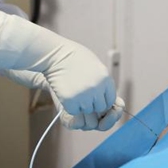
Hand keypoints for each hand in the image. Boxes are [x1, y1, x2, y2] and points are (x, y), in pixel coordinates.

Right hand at [0, 68, 124, 130]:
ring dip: (81, 105)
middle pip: (100, 108)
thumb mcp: (96, 66)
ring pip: (87, 111)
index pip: (110, 100)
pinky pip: (74, 112)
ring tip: (74, 90)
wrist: (55, 55)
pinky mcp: (70, 101)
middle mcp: (96, 88)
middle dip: (93, 104)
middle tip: (83, 94)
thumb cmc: (75, 58)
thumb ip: (104, 83)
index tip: (95, 97)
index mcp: (105, 78)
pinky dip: (70, 106)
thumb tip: (111, 102)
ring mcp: (83, 96)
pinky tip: (67, 93)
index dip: (102, 100)